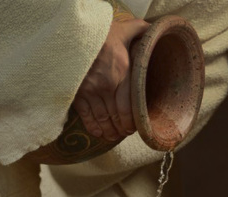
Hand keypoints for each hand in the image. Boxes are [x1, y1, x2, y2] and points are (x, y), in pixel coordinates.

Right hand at [74, 17, 148, 140]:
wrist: (73, 32)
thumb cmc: (100, 32)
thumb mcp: (124, 29)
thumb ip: (140, 31)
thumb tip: (154, 30)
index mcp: (122, 73)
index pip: (129, 108)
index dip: (132, 122)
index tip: (133, 127)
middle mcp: (107, 85)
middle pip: (116, 117)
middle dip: (121, 129)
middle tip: (124, 133)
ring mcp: (90, 91)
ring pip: (102, 119)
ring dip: (109, 131)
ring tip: (113, 136)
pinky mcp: (76, 93)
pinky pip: (86, 116)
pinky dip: (93, 128)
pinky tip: (99, 133)